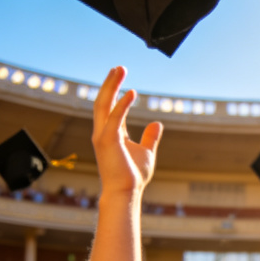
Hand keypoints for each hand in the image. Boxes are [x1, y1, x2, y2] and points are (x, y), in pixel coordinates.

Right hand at [92, 66, 162, 196]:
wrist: (126, 192)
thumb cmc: (133, 176)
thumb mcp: (146, 152)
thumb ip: (150, 137)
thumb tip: (157, 123)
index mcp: (111, 134)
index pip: (110, 107)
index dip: (115, 91)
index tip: (120, 76)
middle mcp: (103, 132)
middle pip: (103, 101)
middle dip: (110, 83)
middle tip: (119, 67)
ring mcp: (102, 136)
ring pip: (103, 105)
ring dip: (111, 86)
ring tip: (120, 70)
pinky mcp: (107, 141)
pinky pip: (115, 117)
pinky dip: (122, 104)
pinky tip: (131, 92)